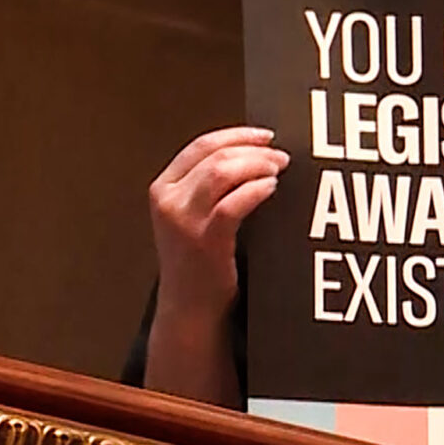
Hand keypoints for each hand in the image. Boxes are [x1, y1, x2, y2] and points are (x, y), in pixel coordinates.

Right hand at [149, 126, 288, 319]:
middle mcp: (167, 200)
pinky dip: (256, 189)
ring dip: (257, 165)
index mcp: (163, 188)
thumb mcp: (193, 216)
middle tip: (281, 157)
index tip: (265, 136)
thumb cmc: (199, 263)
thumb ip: (210, 186)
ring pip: (223, 172)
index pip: (200, 145)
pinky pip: (234, 203)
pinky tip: (271, 189)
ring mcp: (182, 220)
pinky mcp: (203, 240)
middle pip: (215, 155)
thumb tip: (255, 155)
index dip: (237, 135)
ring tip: (278, 171)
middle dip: (253, 150)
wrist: (189, 309)